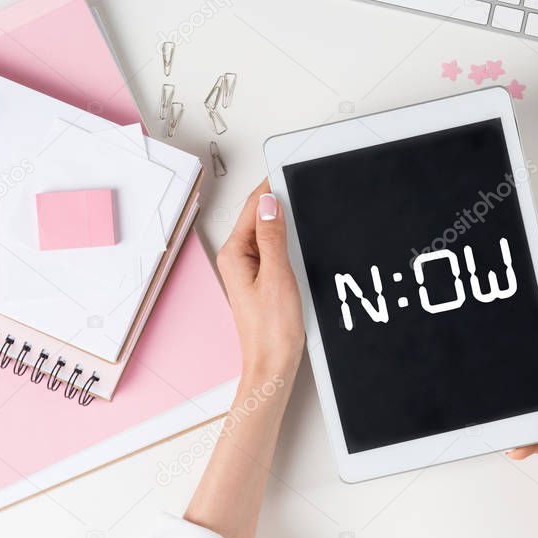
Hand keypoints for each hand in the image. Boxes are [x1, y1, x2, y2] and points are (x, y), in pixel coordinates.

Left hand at [217, 180, 304, 378]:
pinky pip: (273, 250)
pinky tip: (300, 239)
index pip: (252, 208)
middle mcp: (237, 260)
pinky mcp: (262, 280)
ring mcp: (249, 270)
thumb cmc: (272, 331)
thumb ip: (273, 237)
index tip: (289, 171)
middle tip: (301, 184)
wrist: (273, 366)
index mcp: (234, 255)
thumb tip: (270, 203)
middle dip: (279, 201)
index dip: (271, 187)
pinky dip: (288, 240)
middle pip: (259, 218)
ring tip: (303, 207)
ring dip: (285, 222)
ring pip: (268, 233)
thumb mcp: (278, 276)